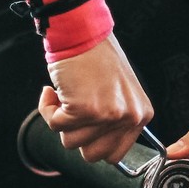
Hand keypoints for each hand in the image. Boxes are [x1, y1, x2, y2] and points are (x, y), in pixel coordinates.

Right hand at [39, 33, 153, 162]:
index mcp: (141, 115)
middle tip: (74, 110)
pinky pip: (55, 125)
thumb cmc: (96, 57)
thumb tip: (95, 148)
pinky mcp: (83, 109)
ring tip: (66, 94)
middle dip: (76, 135)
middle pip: (92, 155)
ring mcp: (107, 115)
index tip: (85, 125)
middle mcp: (128, 117)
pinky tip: (54, 91)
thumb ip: (114, 121)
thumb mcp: (119, 93)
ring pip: (70, 142)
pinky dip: (48, 109)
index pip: (114, 155)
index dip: (93, 143)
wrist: (81, 31)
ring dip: (61, 120)